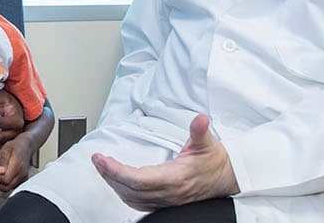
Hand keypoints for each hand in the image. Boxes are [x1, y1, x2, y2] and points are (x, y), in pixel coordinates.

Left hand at [0, 137, 33, 191]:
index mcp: (17, 165)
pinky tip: (2, 177)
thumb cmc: (15, 146)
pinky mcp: (22, 179)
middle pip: (7, 187)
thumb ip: (2, 162)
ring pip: (9, 188)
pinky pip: (13, 185)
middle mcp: (22, 173)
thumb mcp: (5, 150)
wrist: (26, 146)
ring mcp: (23, 177)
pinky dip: (6, 184)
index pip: (6, 180)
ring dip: (1, 184)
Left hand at [91, 114, 238, 210]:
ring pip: (131, 198)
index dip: (117, 171)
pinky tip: (117, 182)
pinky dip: (123, 192)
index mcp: (175, 178)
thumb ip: (199, 131)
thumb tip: (200, 120)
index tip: (103, 159)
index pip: (138, 179)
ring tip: (102, 167)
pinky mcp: (164, 202)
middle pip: (130, 189)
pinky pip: (138, 202)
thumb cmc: (214, 161)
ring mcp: (166, 200)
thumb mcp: (207, 143)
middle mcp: (168, 192)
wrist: (226, 178)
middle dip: (109, 174)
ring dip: (114, 184)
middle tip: (97, 159)